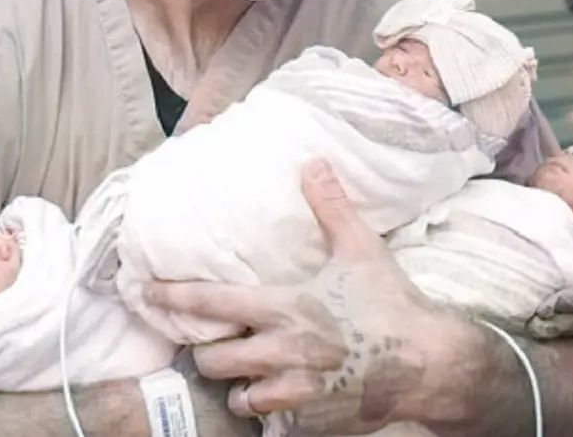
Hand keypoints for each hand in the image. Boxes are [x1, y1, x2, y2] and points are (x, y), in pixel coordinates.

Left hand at [144, 159, 466, 434]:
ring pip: (240, 396)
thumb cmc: (390, 304)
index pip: (211, 305)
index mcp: (284, 309)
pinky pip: (274, 420)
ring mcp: (295, 392)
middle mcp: (280, 353)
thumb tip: (313, 162)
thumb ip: (330, 206)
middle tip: (212, 340)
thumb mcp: (359, 248)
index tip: (144, 293)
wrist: (428, 364)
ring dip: (237, 383)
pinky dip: (270, 407)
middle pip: (213, 359)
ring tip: (246, 370)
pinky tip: (281, 393)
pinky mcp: (313, 420)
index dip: (172, 299)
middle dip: (206, 351)